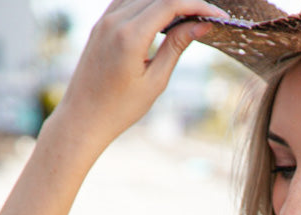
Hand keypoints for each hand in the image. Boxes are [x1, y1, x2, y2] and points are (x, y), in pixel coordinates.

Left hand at [50, 0, 228, 151]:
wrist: (83, 116)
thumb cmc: (121, 108)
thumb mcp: (155, 81)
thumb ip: (176, 47)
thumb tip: (200, 25)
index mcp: (130, 36)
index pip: (170, 4)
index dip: (197, 5)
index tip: (218, 15)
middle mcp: (115, 20)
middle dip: (186, 2)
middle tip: (208, 17)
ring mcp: (105, 19)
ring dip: (167, 1)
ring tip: (188, 18)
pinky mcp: (101, 23)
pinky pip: (128, 1)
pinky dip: (149, 4)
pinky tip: (163, 17)